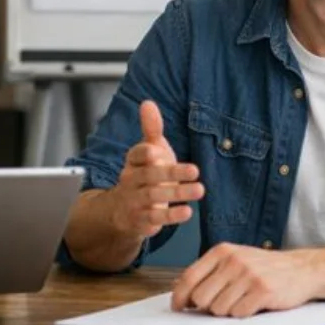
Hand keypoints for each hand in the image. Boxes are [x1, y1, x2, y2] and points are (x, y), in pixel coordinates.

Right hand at [108, 100, 203, 238]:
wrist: (124, 211)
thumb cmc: (144, 174)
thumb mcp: (149, 150)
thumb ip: (151, 128)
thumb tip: (147, 103)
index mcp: (133, 162)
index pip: (135, 155)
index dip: (145, 153)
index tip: (158, 151)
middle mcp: (131, 181)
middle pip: (149, 176)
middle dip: (171, 173)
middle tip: (195, 170)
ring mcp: (134, 202)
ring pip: (153, 197)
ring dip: (178, 193)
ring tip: (200, 190)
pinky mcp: (142, 221)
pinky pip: (155, 219)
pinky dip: (171, 216)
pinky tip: (187, 212)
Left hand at [171, 243, 319, 317]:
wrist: (302, 269)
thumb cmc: (264, 268)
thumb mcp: (235, 260)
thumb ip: (210, 272)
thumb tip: (181, 291)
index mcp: (222, 251)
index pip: (189, 277)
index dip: (179, 297)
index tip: (178, 308)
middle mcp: (233, 260)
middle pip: (201, 298)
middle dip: (208, 307)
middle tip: (223, 303)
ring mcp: (248, 275)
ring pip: (218, 309)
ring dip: (228, 311)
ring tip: (243, 301)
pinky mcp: (263, 290)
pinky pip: (238, 314)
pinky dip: (243, 314)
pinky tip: (254, 304)